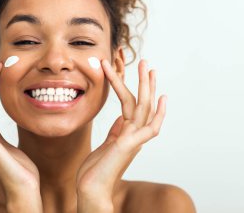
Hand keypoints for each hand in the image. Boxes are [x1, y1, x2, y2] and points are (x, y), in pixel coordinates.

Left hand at [76, 59, 166, 210]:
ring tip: (146, 67)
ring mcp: (133, 139)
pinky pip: (148, 127)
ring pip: (143, 108)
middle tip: (146, 62)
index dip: (136, 88)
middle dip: (144, 82)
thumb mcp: (106, 145)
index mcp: (127, 133)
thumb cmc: (96, 170)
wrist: (91, 189)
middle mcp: (133, 134)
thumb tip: (120, 120)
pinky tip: (161, 99)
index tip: (139, 74)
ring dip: (146, 87)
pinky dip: (158, 113)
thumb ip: (116, 132)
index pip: (133, 105)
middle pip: (142, 103)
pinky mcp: (129, 145)